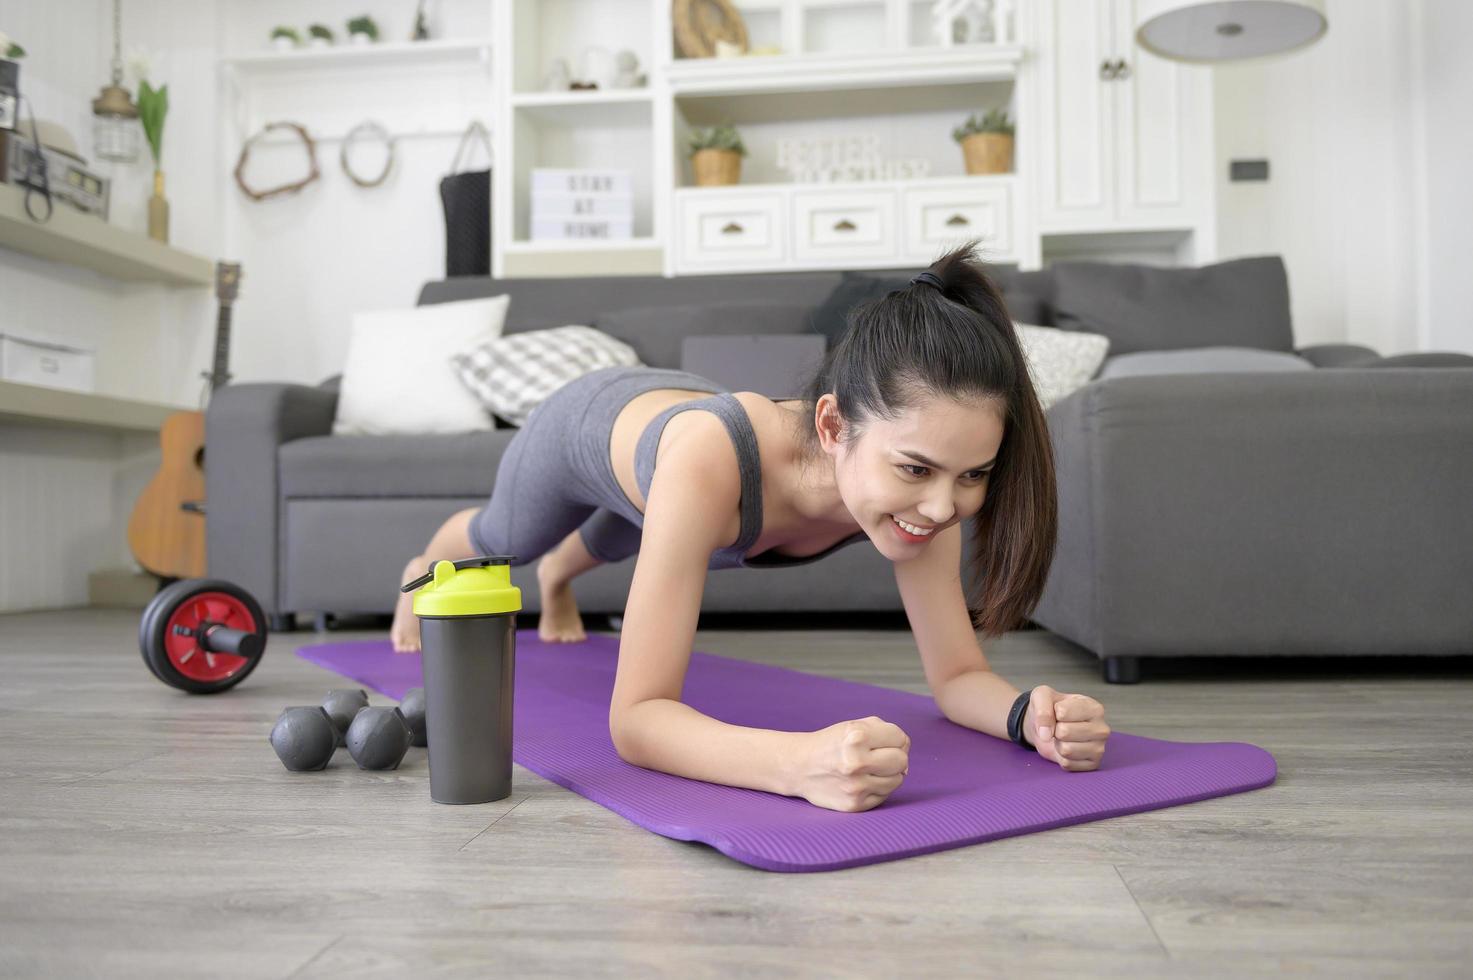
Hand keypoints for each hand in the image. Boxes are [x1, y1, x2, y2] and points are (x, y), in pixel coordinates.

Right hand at [793, 716, 909, 811]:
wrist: (800, 767)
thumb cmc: (832, 744)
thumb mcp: (854, 726)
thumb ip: (886, 732)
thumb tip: (905, 757)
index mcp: (857, 737)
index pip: (900, 738)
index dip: (893, 738)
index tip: (879, 741)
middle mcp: (856, 763)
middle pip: (902, 760)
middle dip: (893, 756)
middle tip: (877, 756)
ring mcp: (856, 786)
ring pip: (897, 780)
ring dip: (887, 773)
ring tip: (869, 769)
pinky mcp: (855, 805)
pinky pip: (884, 795)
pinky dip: (878, 787)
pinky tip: (862, 781)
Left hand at [1025, 685, 1108, 771]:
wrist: (1049, 726)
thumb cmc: (1051, 708)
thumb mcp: (1041, 696)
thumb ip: (1042, 708)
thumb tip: (1045, 733)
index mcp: (1094, 708)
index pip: (1062, 712)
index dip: (1053, 713)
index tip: (1058, 712)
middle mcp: (1102, 729)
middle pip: (1064, 732)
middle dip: (1055, 730)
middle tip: (1060, 727)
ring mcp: (1099, 748)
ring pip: (1066, 750)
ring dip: (1058, 744)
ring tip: (1064, 738)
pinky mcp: (1093, 764)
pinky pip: (1067, 764)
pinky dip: (1061, 757)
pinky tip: (1067, 748)